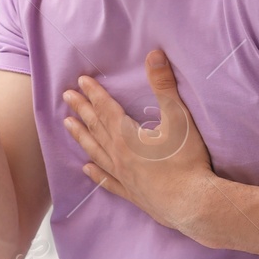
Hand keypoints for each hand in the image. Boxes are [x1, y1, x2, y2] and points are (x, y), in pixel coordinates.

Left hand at [62, 50, 217, 238]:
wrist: (192, 204)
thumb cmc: (186, 160)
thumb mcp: (178, 118)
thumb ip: (164, 85)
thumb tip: (154, 54)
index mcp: (127, 136)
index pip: (106, 109)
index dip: (94, 93)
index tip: (80, 81)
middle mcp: (119, 156)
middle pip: (96, 128)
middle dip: (82, 110)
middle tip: (66, 97)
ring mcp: (123, 176)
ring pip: (96, 152)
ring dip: (82, 137)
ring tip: (68, 126)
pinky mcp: (132, 193)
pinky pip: (108, 181)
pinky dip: (96, 173)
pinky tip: (87, 169)